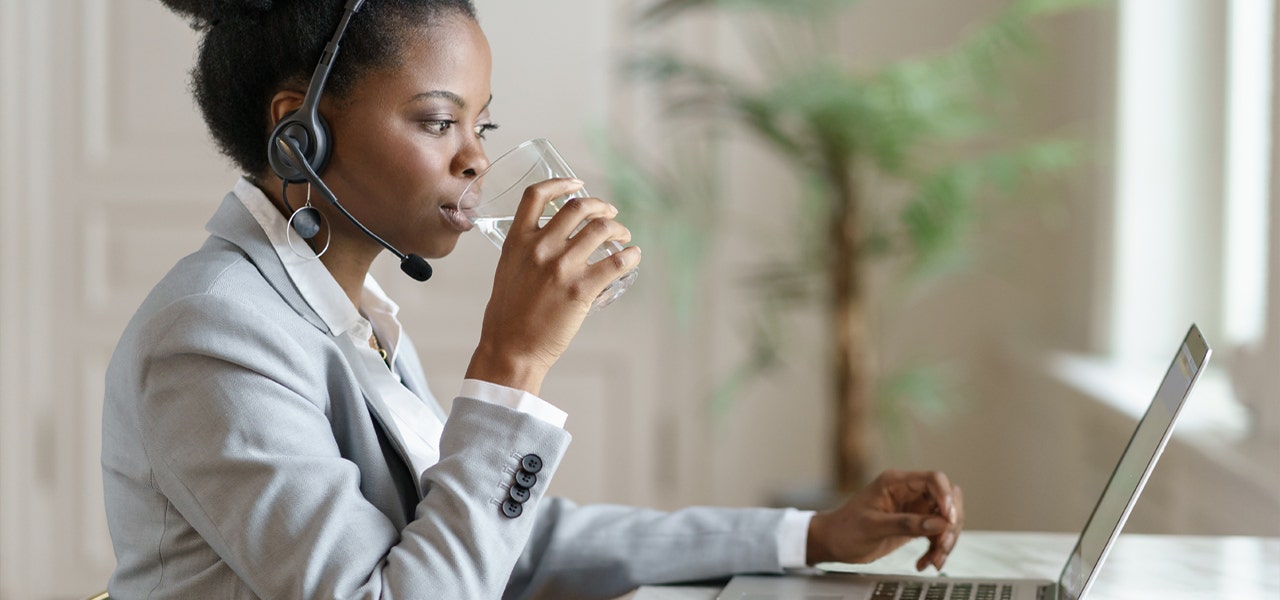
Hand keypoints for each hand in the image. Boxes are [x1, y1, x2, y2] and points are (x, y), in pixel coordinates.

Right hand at [466, 178, 640, 394]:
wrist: (510, 349)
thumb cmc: (507, 316)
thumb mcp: (507, 271)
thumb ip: (525, 251)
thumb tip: (547, 241)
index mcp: (518, 241)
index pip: (537, 195)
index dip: (561, 183)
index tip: (578, 183)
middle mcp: (540, 247)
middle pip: (577, 206)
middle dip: (600, 205)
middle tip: (611, 213)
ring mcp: (561, 267)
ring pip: (601, 229)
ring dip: (618, 228)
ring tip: (623, 235)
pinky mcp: (581, 289)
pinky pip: (615, 262)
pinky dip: (630, 255)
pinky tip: (633, 256)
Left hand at [806, 470, 963, 571]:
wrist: (833, 542)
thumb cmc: (845, 528)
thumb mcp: (873, 526)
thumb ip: (906, 524)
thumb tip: (938, 523)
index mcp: (895, 482)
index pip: (933, 479)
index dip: (946, 497)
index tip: (948, 519)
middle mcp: (908, 492)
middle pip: (946, 499)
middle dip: (950, 523)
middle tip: (942, 545)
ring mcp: (913, 508)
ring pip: (945, 518)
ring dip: (946, 540)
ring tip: (934, 559)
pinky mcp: (915, 524)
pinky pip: (937, 533)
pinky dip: (937, 549)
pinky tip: (926, 562)